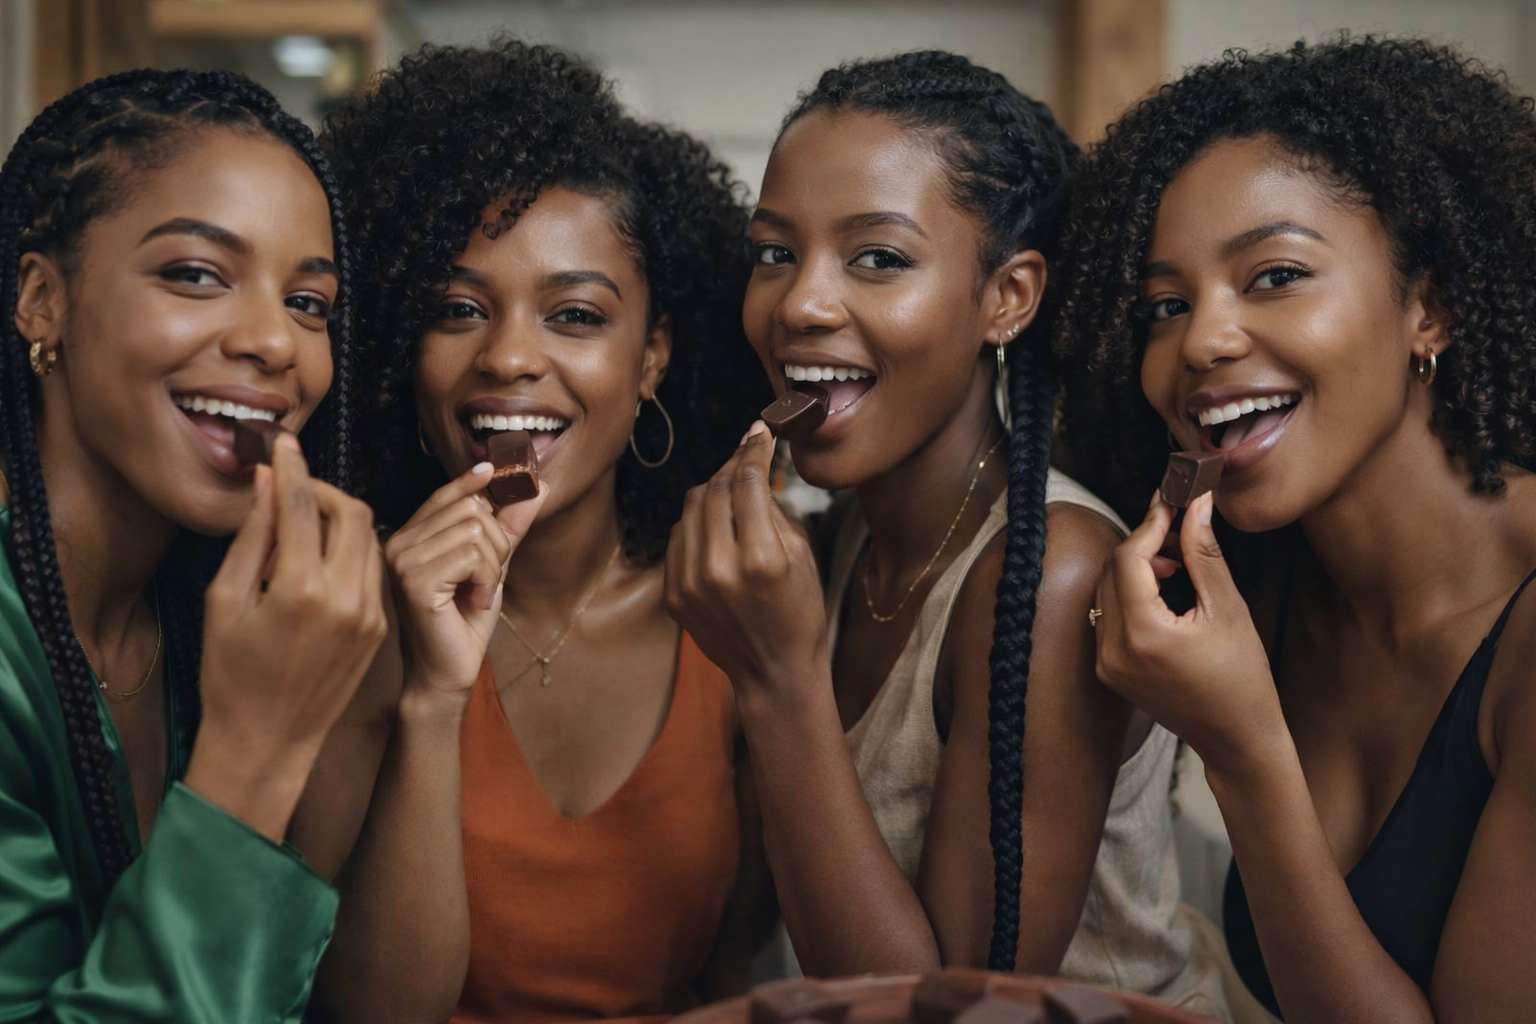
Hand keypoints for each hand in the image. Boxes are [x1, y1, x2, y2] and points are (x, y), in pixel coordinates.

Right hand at [197, 435, 387, 785]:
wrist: (268, 742)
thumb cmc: (230, 675)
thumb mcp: (224, 600)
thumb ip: (251, 537)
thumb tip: (266, 483)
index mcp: (300, 589)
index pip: (301, 505)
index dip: (290, 466)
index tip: (280, 442)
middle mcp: (346, 598)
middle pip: (351, 512)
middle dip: (323, 490)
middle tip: (293, 488)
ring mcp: (370, 614)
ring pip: (370, 537)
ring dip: (341, 519)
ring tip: (303, 524)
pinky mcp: (379, 627)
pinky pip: (374, 569)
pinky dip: (352, 550)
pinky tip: (322, 556)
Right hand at [384, 460, 545, 697]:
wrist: (448, 673)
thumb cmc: (465, 621)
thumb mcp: (493, 565)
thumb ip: (509, 526)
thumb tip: (539, 485)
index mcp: (409, 536)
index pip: (444, 495)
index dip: (472, 482)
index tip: (494, 471)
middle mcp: (398, 543)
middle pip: (470, 508)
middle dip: (497, 542)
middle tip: (488, 578)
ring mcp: (403, 560)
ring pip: (476, 530)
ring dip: (494, 565)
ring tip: (479, 592)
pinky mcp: (415, 581)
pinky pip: (473, 556)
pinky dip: (488, 579)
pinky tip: (475, 601)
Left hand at [665, 422, 827, 692]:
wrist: (773, 671)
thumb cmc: (799, 610)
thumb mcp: (802, 555)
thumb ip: (771, 507)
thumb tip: (751, 461)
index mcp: (761, 558)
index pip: (748, 482)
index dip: (754, 449)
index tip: (760, 432)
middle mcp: (719, 569)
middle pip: (715, 489)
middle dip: (732, 467)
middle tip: (747, 457)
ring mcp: (690, 583)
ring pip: (691, 507)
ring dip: (713, 491)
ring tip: (734, 492)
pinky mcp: (673, 594)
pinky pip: (678, 536)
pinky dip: (697, 523)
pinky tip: (716, 527)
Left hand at [1093, 490, 1284, 772]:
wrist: (1235, 739)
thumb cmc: (1242, 678)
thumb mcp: (1227, 608)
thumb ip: (1203, 553)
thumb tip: (1195, 504)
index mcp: (1142, 635)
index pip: (1128, 558)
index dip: (1150, 523)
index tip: (1172, 500)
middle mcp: (1112, 650)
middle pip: (1111, 571)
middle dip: (1143, 542)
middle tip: (1179, 526)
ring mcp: (1105, 663)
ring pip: (1106, 591)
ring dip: (1135, 567)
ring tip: (1177, 561)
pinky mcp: (1108, 670)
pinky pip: (1109, 615)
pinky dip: (1130, 594)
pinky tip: (1164, 590)